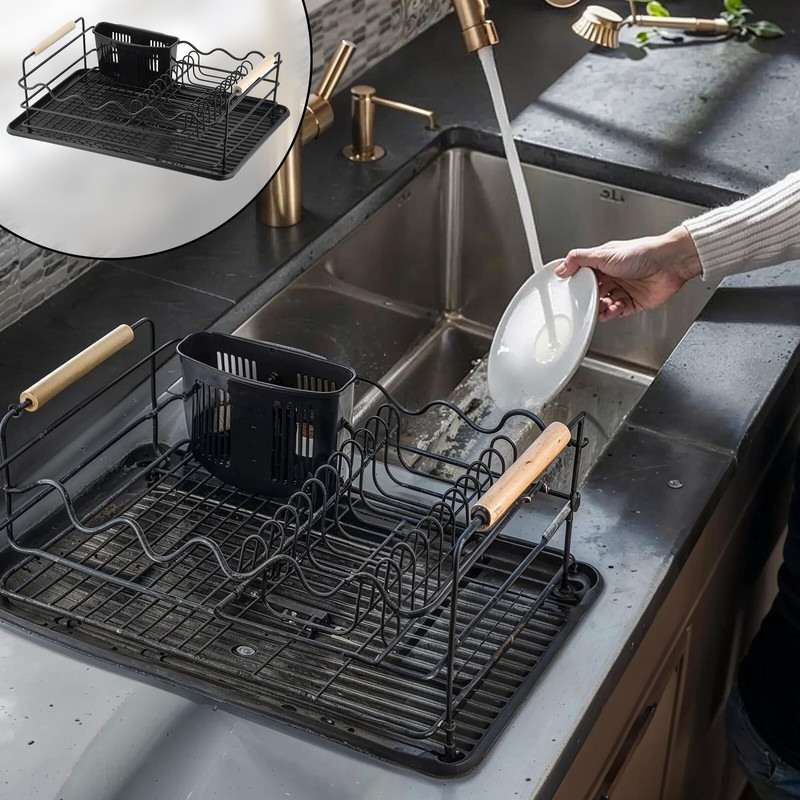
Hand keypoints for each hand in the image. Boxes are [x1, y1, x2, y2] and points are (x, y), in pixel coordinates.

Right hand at [555, 226, 701, 321]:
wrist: (669, 264)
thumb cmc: (643, 253)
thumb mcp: (603, 253)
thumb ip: (579, 259)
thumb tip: (561, 268)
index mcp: (605, 262)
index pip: (584, 275)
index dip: (577, 283)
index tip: (570, 290)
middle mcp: (614, 276)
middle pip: (594, 292)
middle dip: (588, 299)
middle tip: (584, 302)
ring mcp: (624, 290)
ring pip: (604, 304)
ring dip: (600, 308)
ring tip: (600, 307)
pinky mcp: (634, 303)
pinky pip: (618, 312)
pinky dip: (612, 313)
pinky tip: (611, 310)